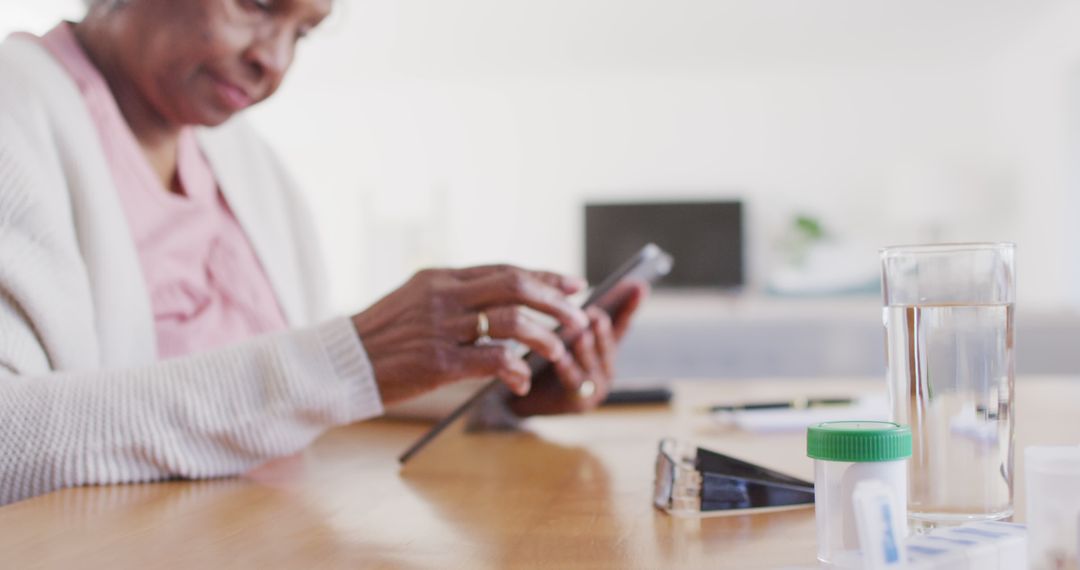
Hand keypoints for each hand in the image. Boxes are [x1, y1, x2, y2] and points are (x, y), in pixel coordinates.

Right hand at [352, 265, 589, 405]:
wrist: (339, 363)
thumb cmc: (382, 336)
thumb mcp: (416, 301)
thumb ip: (456, 297)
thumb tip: (504, 300)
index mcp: (441, 277)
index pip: (506, 269)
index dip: (545, 277)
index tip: (575, 285)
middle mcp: (444, 295)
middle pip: (517, 286)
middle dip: (555, 302)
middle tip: (578, 318)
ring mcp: (441, 327)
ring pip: (512, 321)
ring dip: (544, 337)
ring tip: (557, 352)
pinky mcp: (437, 362)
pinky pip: (493, 360)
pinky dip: (515, 370)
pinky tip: (520, 381)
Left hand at [508, 280, 647, 416]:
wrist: (521, 396)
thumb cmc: (542, 359)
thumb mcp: (560, 333)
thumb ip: (572, 315)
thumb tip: (578, 283)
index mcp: (603, 347)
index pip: (621, 322)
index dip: (629, 304)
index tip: (639, 284)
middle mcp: (605, 367)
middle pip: (609, 344)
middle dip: (603, 329)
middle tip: (596, 313)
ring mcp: (595, 387)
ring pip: (593, 363)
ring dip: (588, 347)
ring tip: (582, 333)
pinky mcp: (578, 402)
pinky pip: (574, 383)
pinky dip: (568, 368)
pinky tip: (561, 357)